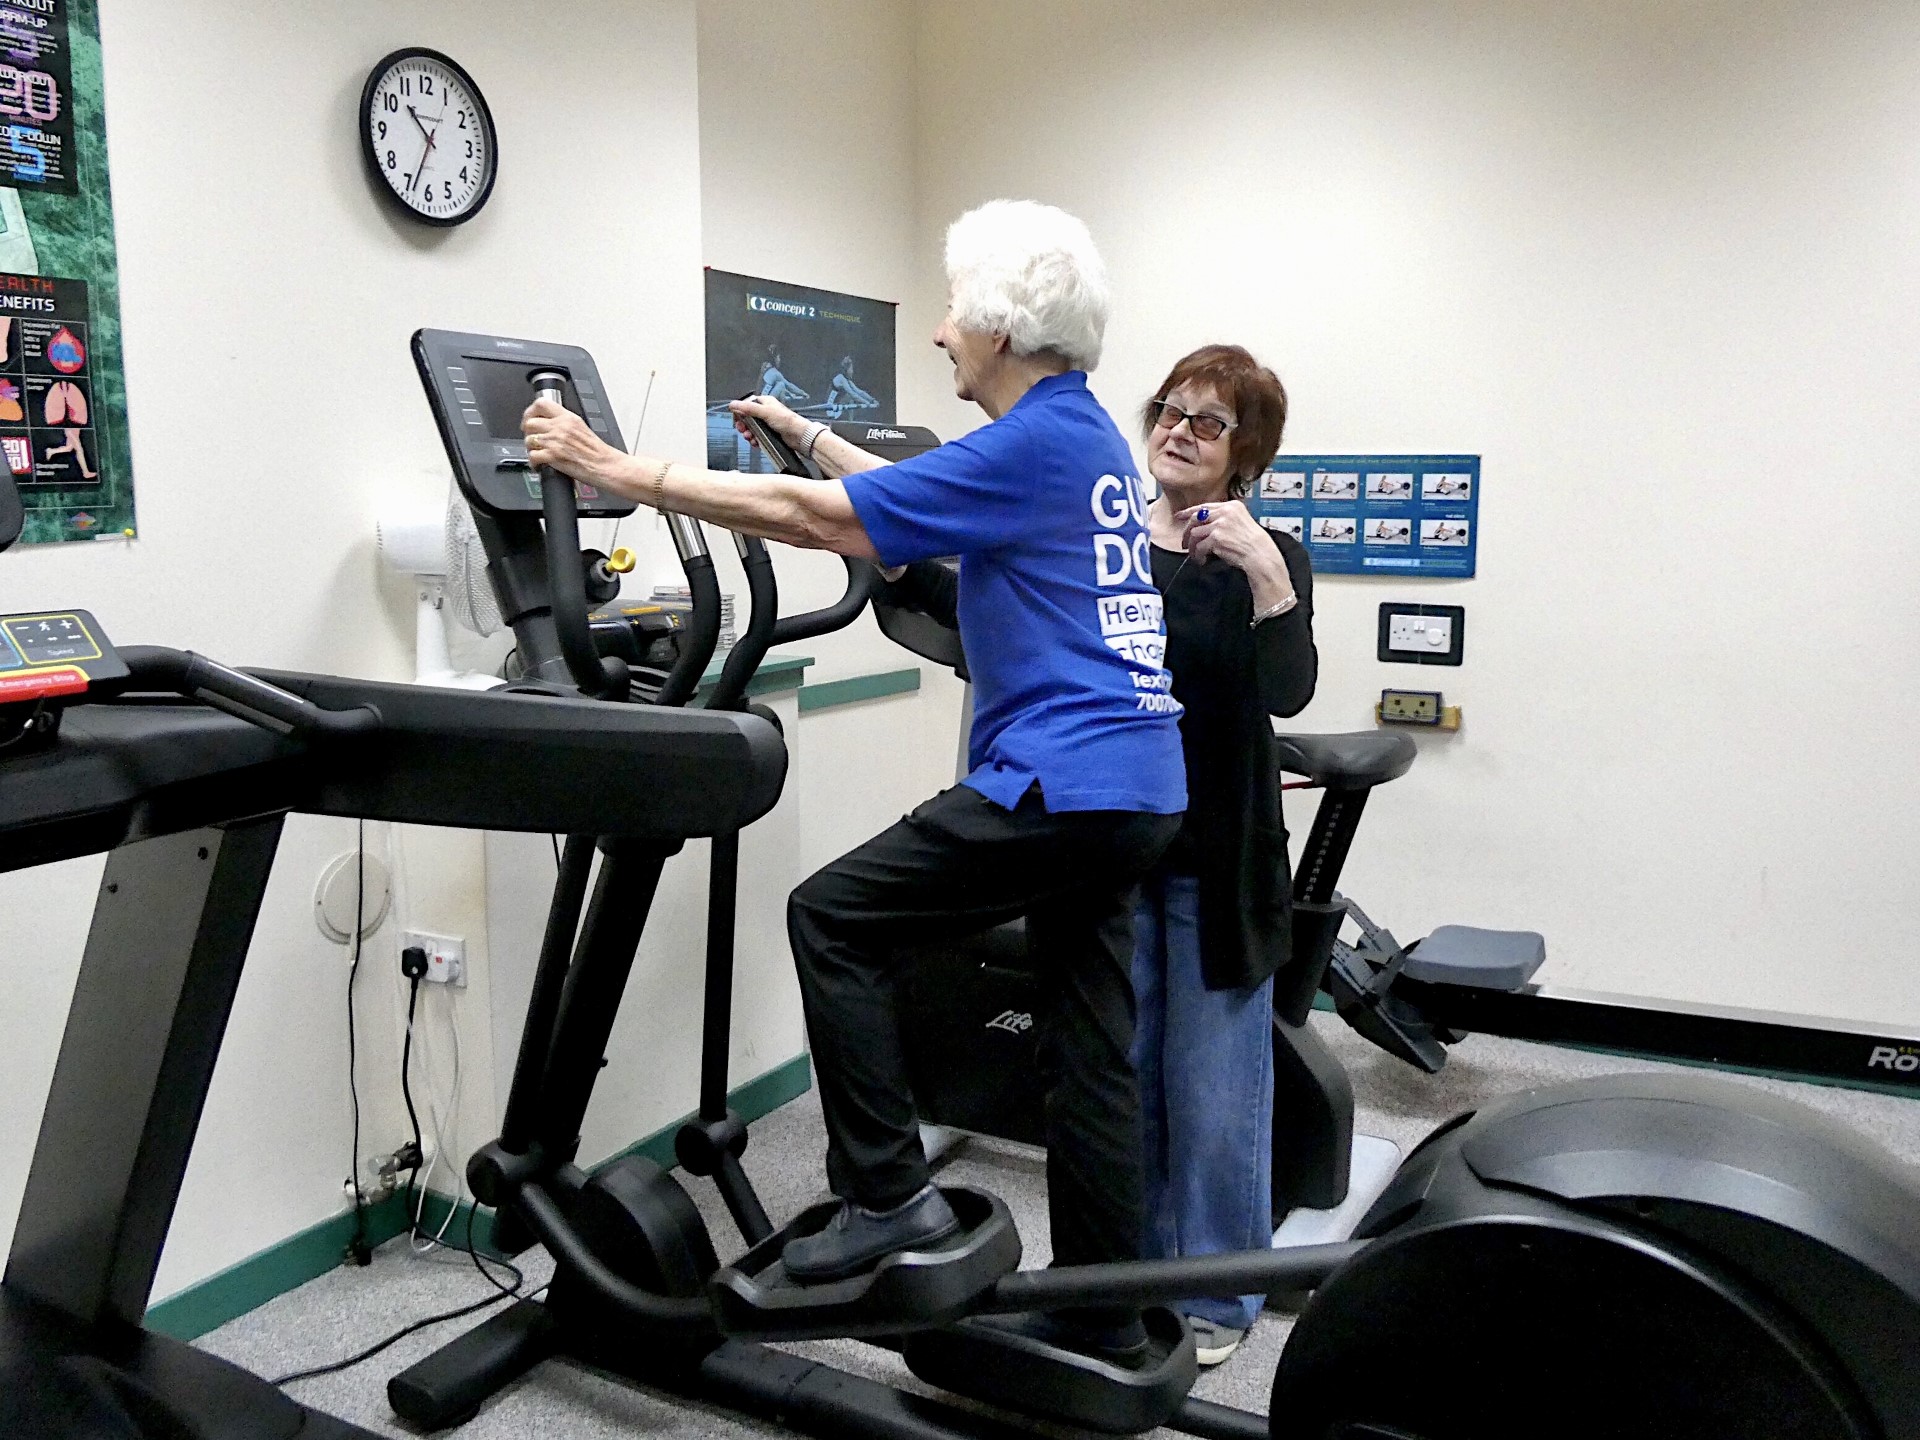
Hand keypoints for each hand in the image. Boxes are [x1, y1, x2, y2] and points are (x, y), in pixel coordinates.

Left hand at [522, 398, 617, 485]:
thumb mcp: (582, 428)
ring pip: (528, 440)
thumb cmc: (597, 452)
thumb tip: (550, 424)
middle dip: (528, 433)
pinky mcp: (553, 456)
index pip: (541, 404)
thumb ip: (565, 423)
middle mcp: (560, 427)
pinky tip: (540, 465)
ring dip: (530, 449)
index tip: (530, 419)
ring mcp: (556, 441)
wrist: (605, 466)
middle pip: (530, 423)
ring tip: (537, 453)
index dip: (530, 411)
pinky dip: (533, 463)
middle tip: (532, 440)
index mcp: (568, 418)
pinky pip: (532, 457)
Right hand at [729, 394, 807, 446]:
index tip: (737, 419)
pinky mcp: (770, 434)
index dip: (740, 412)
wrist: (799, 436)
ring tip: (750, 438)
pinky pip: (758, 436)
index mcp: (765, 403)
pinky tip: (755, 443)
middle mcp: (765, 412)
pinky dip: (755, 440)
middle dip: (744, 425)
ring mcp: (767, 424)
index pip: (747, 404)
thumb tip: (732, 404)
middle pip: (747, 418)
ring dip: (748, 434)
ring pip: (752, 428)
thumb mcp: (765, 412)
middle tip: (742, 430)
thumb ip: (748, 408)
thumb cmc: (786, 421)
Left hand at [1176, 500, 1292, 590]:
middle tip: (1184, 543)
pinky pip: (1199, 547)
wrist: (1260, 553)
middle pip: (1195, 517)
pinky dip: (1199, 555)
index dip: (1189, 511)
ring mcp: (1220, 524)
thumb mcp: (1239, 522)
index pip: (1204, 506)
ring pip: (1195, 533)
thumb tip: (1202, 524)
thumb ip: (1223, 519)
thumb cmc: (1251, 542)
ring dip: (1192, 547)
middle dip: (1187, 531)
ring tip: (1194, 555)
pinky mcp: (1216, 538)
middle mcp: (1225, 512)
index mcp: (1231, 506)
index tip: (1179, 516)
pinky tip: (1202, 561)